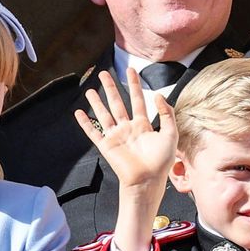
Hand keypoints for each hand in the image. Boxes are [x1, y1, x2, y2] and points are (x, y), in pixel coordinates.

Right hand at [74, 68, 176, 193]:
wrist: (147, 180)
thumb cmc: (161, 162)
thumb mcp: (170, 134)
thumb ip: (166, 114)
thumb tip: (158, 95)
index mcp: (143, 125)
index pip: (137, 99)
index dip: (134, 84)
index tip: (131, 70)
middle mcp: (127, 128)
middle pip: (117, 103)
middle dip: (110, 88)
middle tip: (104, 73)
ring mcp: (116, 136)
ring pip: (103, 114)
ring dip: (96, 102)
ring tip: (89, 89)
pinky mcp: (106, 145)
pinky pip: (93, 131)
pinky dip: (85, 122)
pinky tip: (79, 112)